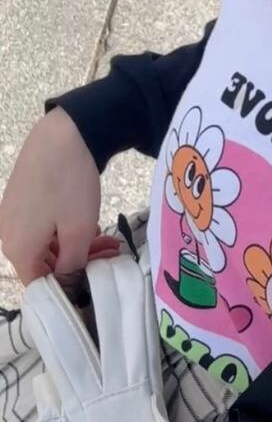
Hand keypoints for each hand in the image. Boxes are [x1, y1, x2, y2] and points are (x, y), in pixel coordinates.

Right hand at [0, 107, 121, 284]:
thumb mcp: (77, 231)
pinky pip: (43, 226)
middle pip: (43, 264)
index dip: (69, 287)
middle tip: (111, 254)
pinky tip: (90, 223)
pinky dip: (66, 229)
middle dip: (79, 263)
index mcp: (17, 250)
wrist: (63, 133)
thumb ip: (71, 265)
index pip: (39, 286)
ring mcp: (13, 215)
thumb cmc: (70, 185)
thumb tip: (68, 287)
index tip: (97, 280)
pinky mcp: (23, 198)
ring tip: (108, 240)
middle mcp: (8, 235)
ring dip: (77, 246)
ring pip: (46, 244)